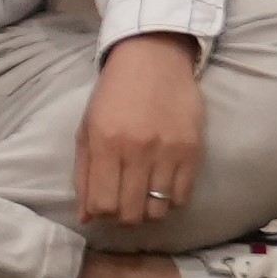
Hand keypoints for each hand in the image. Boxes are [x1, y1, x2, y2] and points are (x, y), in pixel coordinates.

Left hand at [76, 32, 209, 230]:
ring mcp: (167, 152)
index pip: (102, 204)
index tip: (102, 205)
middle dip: (123, 217)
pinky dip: (170, 201)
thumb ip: (84, 173)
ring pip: (158, 211)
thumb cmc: (113, 94)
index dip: (100, 213)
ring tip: (143, 196)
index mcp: (104, 143)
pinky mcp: (193, 151)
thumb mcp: (87, 128)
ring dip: (148, 211)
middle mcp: (136, 150)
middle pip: (130, 213)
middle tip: (123, 204)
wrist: (153, 60)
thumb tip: (85, 217)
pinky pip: (182, 197)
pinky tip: (162, 186)